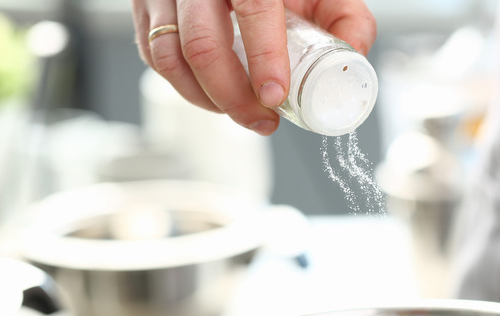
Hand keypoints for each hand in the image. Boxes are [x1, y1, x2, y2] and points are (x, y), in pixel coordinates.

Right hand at [132, 0, 375, 135]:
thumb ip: (344, 17)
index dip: (264, 57)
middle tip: (262, 120)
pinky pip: (155, 56)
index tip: (275, 96)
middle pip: (202, 44)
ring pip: (169, 56)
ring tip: (239, 113)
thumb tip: (352, 58)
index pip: (253, 6)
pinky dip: (183, 86)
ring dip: (205, 99)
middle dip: (232, 97)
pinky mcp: (147, 8)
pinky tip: (212, 95)